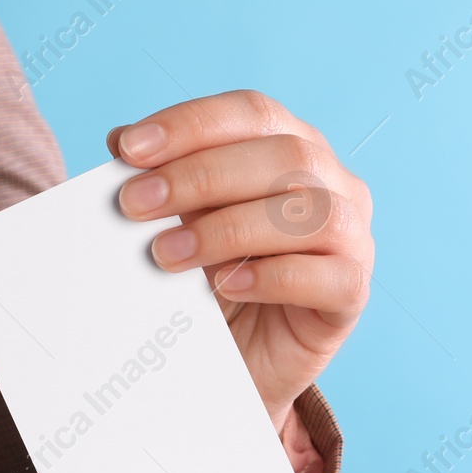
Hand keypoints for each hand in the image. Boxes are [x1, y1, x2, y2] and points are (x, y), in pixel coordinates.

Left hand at [107, 90, 372, 472]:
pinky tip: (225, 285)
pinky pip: (328, 276)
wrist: (235, 359)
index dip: (191, 124)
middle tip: (134, 206)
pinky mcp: (352, 292)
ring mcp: (352, 237)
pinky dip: (272, 277)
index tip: (128, 148)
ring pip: (310, 212)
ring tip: (166, 255)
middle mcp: (334, 182)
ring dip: (229, 228)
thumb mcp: (180, 221)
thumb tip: (119, 141)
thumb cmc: (210, 279)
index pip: (251, 113)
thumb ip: (160, 179)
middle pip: (284, 155)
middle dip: (200, 175)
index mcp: (293, 146)